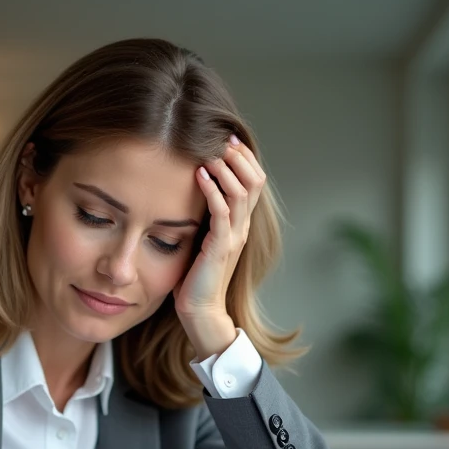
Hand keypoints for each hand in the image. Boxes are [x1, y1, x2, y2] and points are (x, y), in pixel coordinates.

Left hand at [174, 134, 267, 360]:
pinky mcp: (221, 247)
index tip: (227, 139)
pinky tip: (200, 175)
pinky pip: (222, 213)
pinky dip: (212, 191)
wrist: (200, 310)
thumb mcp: (203, 237)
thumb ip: (206, 215)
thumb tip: (193, 187)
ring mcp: (234, 237)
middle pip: (254, 181)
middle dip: (239, 156)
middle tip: (222, 138)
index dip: (244, 158)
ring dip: (226, 168)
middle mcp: (242, 227)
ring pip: (242, 193)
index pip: (253, 181)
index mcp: (241, 223)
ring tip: (211, 151)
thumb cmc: (196, 275)